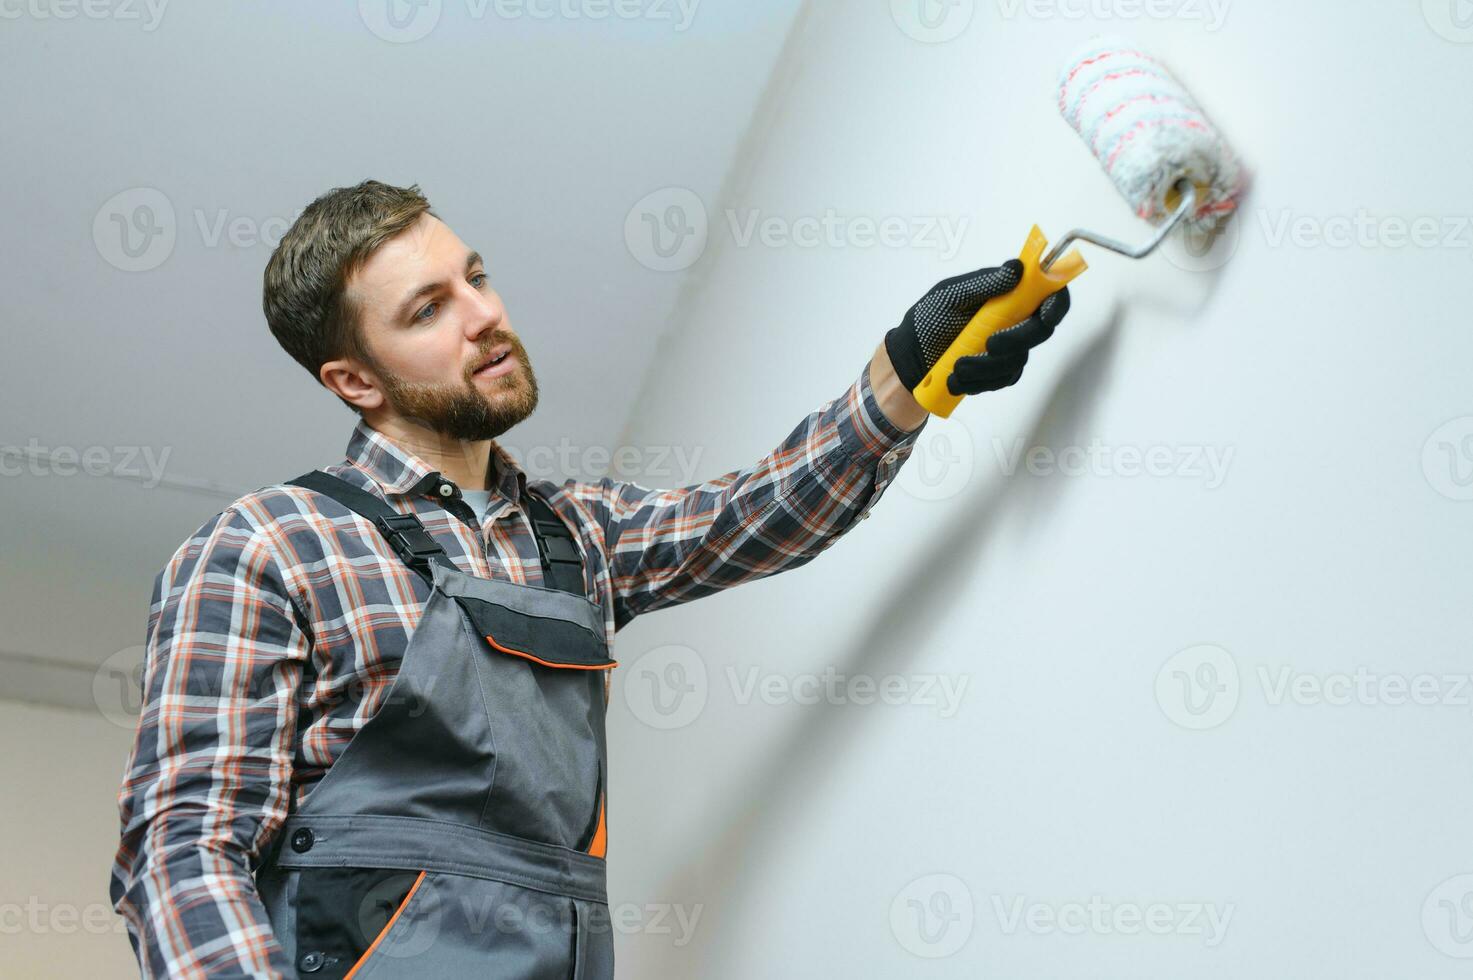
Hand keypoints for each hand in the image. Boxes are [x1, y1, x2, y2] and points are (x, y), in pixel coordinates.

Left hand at [883, 259, 1070, 395]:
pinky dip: (980, 381)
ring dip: (987, 366)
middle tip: (989, 345)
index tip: (1044, 314)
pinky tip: (957, 379)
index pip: (1047, 293)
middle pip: (1041, 330)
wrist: (910, 359)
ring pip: (1018, 360)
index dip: (1056, 303)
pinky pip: (1003, 379)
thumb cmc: (928, 321)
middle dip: (1017, 340)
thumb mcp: (948, 296)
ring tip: (955, 367)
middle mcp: (1014, 319)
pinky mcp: (1000, 371)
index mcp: (1006, 293)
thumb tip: (1017, 268)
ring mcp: (1009, 347)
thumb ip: (983, 284)